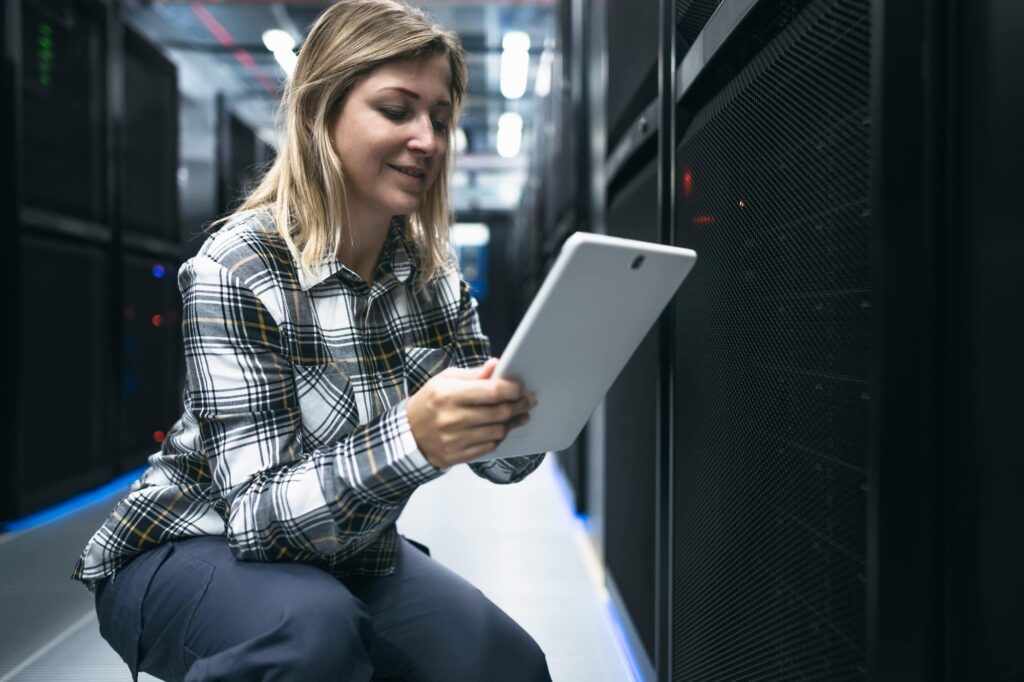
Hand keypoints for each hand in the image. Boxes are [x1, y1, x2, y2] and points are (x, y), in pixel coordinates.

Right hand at [406, 358, 536, 467]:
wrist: (409, 434)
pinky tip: (503, 428)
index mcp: (448, 394)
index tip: (520, 386)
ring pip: (498, 431)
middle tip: (528, 400)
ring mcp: (454, 439)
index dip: (512, 388)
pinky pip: (489, 446)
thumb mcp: (445, 380)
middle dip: (519, 405)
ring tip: (520, 414)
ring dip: (512, 422)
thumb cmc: (430, 402)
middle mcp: (452, 418)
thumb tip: (497, 365)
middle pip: (499, 412)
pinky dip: (499, 436)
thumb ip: (473, 374)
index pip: (492, 391)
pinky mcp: (458, 455)